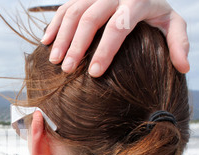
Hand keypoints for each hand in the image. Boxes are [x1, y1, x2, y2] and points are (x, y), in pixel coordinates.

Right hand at [41, 0, 189, 76]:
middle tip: (67, 70)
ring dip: (61, 37)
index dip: (105, 50)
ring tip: (54, 61)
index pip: (119, 26)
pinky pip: (64, 8)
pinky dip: (54, 25)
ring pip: (73, 12)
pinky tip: (46, 42)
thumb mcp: (170, 23)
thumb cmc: (154, 12)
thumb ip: (178, 43)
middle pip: (90, 18)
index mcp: (137, 1)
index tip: (94, 73)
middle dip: (77, 46)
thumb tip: (183, 67)